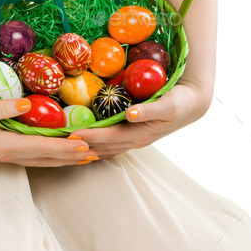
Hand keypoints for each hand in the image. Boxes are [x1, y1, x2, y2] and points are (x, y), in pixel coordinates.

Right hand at [0, 96, 99, 167]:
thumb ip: (2, 108)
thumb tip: (28, 104)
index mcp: (4, 144)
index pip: (41, 146)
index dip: (63, 146)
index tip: (83, 144)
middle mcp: (10, 154)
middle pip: (47, 158)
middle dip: (72, 156)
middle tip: (96, 153)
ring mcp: (10, 156)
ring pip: (44, 161)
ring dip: (66, 160)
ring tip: (88, 157)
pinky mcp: (10, 153)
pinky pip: (37, 158)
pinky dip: (55, 158)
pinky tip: (65, 155)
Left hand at [67, 81, 211, 160]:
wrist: (192, 105)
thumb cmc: (179, 101)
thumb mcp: (166, 104)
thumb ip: (147, 110)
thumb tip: (130, 114)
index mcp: (139, 134)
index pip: (107, 138)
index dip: (88, 137)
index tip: (70, 135)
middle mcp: (135, 140)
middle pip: (102, 147)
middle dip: (81, 146)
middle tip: (59, 144)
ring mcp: (134, 140)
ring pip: (105, 148)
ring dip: (86, 148)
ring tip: (66, 148)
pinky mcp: (134, 135)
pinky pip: (111, 144)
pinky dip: (96, 145)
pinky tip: (85, 144)